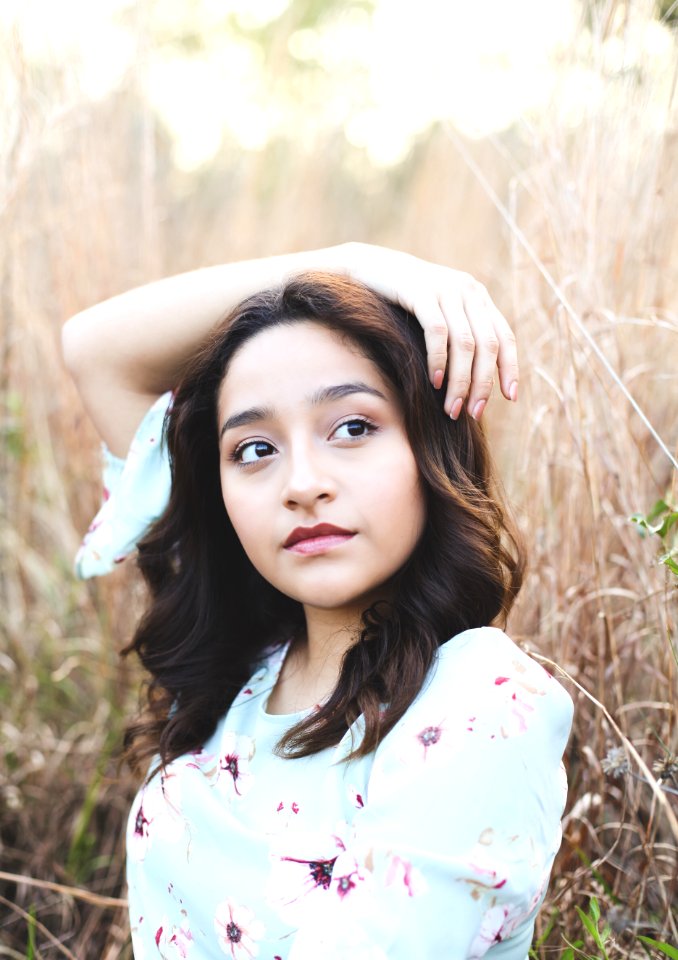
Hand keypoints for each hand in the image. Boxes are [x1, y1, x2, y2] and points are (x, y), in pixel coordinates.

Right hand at [341, 242, 517, 419]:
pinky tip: (434, 382)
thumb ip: (458, 334)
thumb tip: (471, 381)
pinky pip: (437, 332)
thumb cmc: (402, 301)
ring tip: (452, 408)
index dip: (510, 368)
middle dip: (482, 384)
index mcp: (477, 297)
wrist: (368, 267)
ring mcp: (445, 289)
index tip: (510, 398)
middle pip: (487, 345)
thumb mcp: (438, 313)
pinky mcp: (420, 292)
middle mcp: (467, 291)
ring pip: (465, 344)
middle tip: (473, 413)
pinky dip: (438, 360)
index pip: (504, 337)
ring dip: (461, 381)